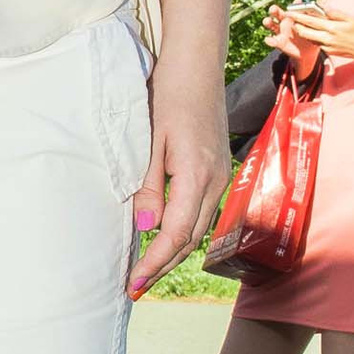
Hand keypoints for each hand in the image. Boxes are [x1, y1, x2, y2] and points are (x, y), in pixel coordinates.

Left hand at [128, 52, 231, 297]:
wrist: (197, 64)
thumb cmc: (168, 94)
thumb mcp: (150, 140)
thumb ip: (148, 185)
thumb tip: (146, 228)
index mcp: (196, 175)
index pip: (175, 234)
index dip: (153, 263)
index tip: (133, 284)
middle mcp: (215, 182)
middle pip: (188, 239)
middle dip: (161, 267)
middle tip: (135, 289)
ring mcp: (220, 177)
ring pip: (197, 228)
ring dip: (172, 253)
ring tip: (145, 273)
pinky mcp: (217, 171)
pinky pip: (200, 212)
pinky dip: (181, 232)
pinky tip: (164, 239)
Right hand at [264, 1, 316, 65]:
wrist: (308, 52)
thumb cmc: (311, 36)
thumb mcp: (314, 28)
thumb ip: (313, 20)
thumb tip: (318, 11)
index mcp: (294, 16)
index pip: (292, 8)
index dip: (292, 5)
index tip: (295, 4)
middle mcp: (285, 22)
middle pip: (277, 13)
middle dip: (274, 10)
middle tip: (273, 9)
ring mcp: (280, 31)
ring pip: (271, 24)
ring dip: (268, 21)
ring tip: (267, 21)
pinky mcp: (278, 42)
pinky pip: (271, 40)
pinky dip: (269, 40)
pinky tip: (269, 40)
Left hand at [288, 3, 353, 67]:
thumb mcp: (350, 18)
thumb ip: (335, 13)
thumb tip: (323, 9)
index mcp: (332, 28)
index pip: (310, 21)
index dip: (298, 16)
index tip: (289, 12)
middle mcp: (327, 38)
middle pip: (304, 32)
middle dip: (296, 25)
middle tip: (291, 19)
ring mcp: (327, 46)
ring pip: (309, 38)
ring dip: (303, 32)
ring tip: (299, 24)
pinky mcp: (329, 51)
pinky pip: (316, 43)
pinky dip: (312, 37)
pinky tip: (311, 32)